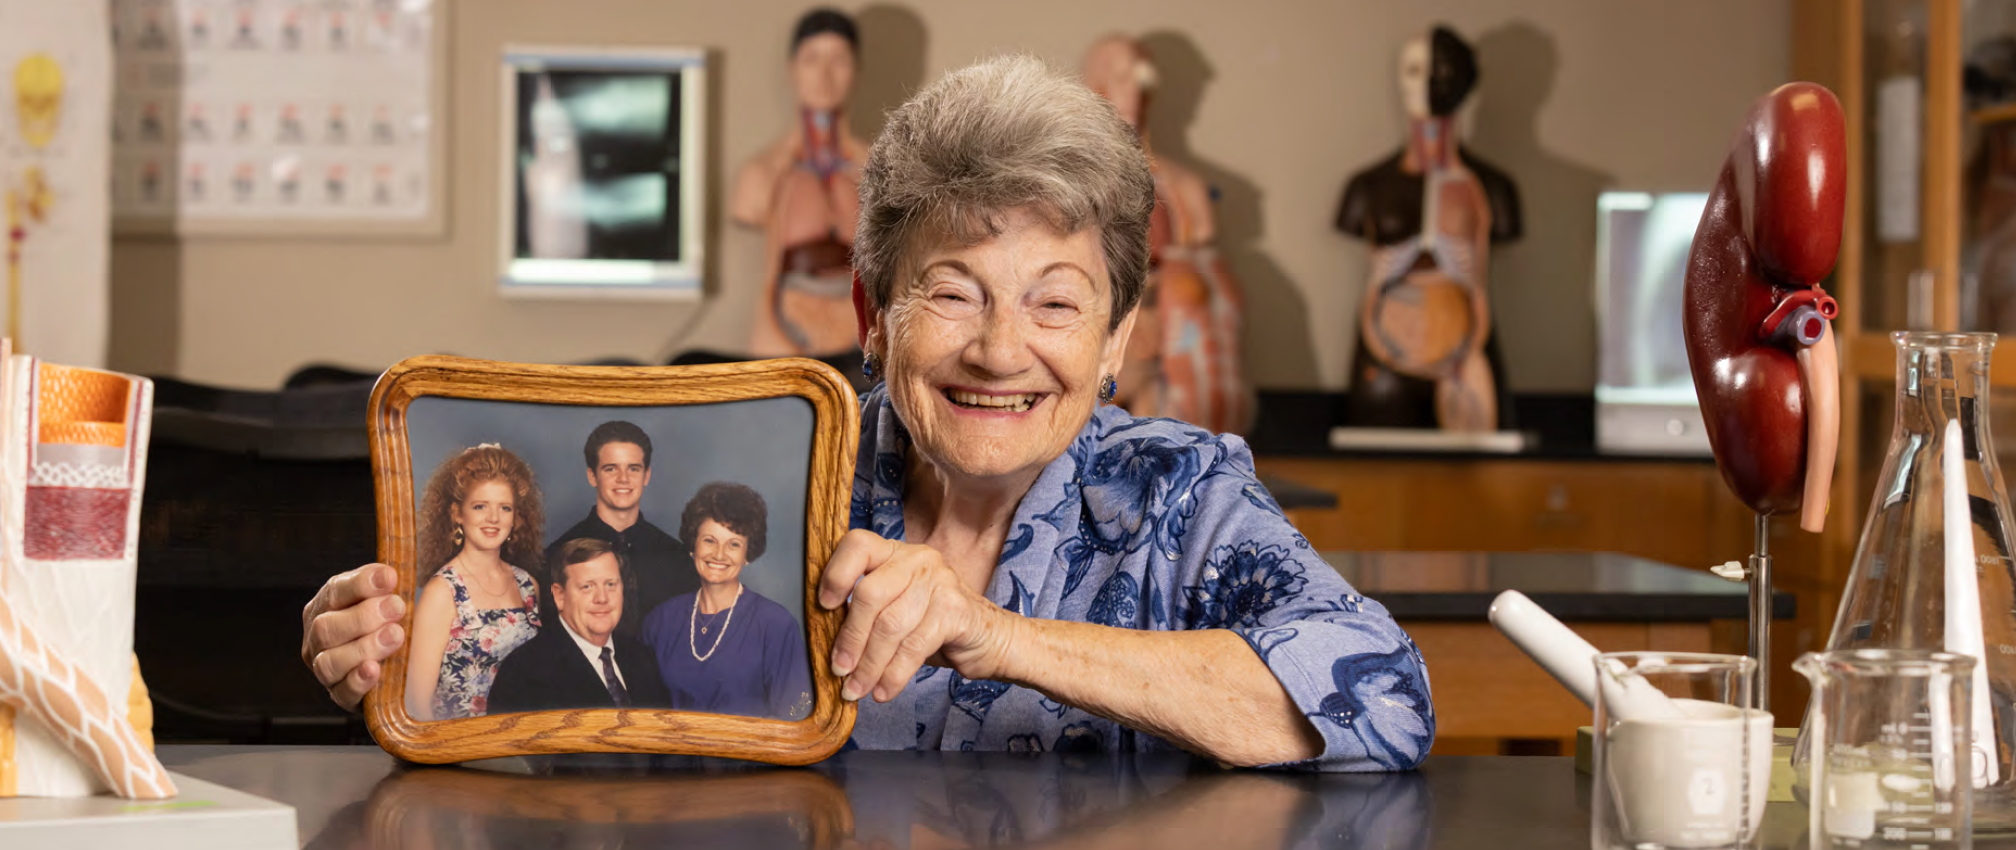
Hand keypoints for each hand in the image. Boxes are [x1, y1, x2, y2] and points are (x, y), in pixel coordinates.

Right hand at [301, 563, 406, 709]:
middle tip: (397, 608)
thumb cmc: (396, 621)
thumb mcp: (392, 597)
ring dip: (364, 647)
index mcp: (328, 605)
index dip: (361, 584)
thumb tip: (394, 571)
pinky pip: (343, 692)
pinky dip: (358, 681)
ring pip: (330, 661)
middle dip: (364, 617)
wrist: (404, 665)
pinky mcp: (341, 695)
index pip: (336, 591)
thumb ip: (390, 583)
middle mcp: (318, 636)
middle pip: (327, 627)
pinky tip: (375, 670)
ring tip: (395, 636)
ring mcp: (326, 668)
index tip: (390, 577)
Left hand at [818, 529, 1018, 702]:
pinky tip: (883, 691)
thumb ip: (867, 614)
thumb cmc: (935, 626)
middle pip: (870, 594)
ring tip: (857, 689)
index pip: (858, 545)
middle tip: (839, 671)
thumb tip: (826, 644)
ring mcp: (940, 582)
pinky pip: (913, 647)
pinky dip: (893, 675)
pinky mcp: (955, 611)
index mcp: (897, 553)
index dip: (836, 574)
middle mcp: (918, 560)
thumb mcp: (897, 610)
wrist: (992, 638)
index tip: (824, 606)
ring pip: (890, 626)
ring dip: (869, 665)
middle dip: (850, 639)